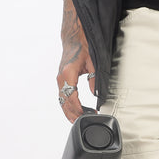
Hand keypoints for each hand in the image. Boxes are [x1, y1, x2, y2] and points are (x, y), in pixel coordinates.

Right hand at [57, 0, 96, 121]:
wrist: (74, 36)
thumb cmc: (83, 45)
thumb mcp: (93, 61)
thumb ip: (95, 78)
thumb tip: (98, 94)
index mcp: (68, 74)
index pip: (71, 97)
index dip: (79, 109)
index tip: (88, 115)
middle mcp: (61, 78)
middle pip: (64, 102)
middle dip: (73, 114)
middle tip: (84, 122)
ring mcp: (60, 79)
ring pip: (62, 100)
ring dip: (70, 111)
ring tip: (79, 120)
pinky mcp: (61, 79)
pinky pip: (62, 96)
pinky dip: (68, 105)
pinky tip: (76, 111)